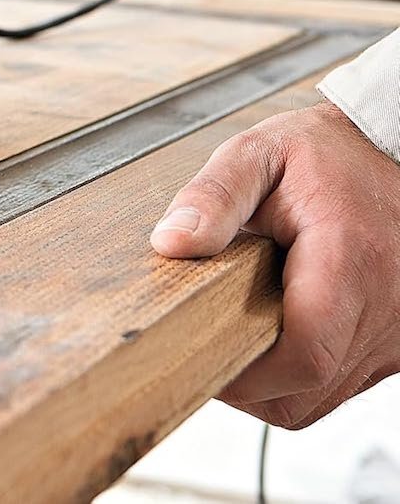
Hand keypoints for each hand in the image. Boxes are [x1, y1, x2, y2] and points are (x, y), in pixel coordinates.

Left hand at [152, 101, 399, 428]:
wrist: (387, 150)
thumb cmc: (325, 154)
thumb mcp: (257, 155)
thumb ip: (212, 197)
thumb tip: (171, 242)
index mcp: (350, 259)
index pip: (304, 355)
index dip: (244, 372)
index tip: (197, 347)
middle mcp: (386, 306)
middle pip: (308, 388)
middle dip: (246, 380)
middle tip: (203, 338)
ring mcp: (397, 331)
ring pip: (323, 396)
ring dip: (272, 382)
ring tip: (238, 329)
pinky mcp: (396, 342)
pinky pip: (342, 383)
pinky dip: (301, 375)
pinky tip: (274, 332)